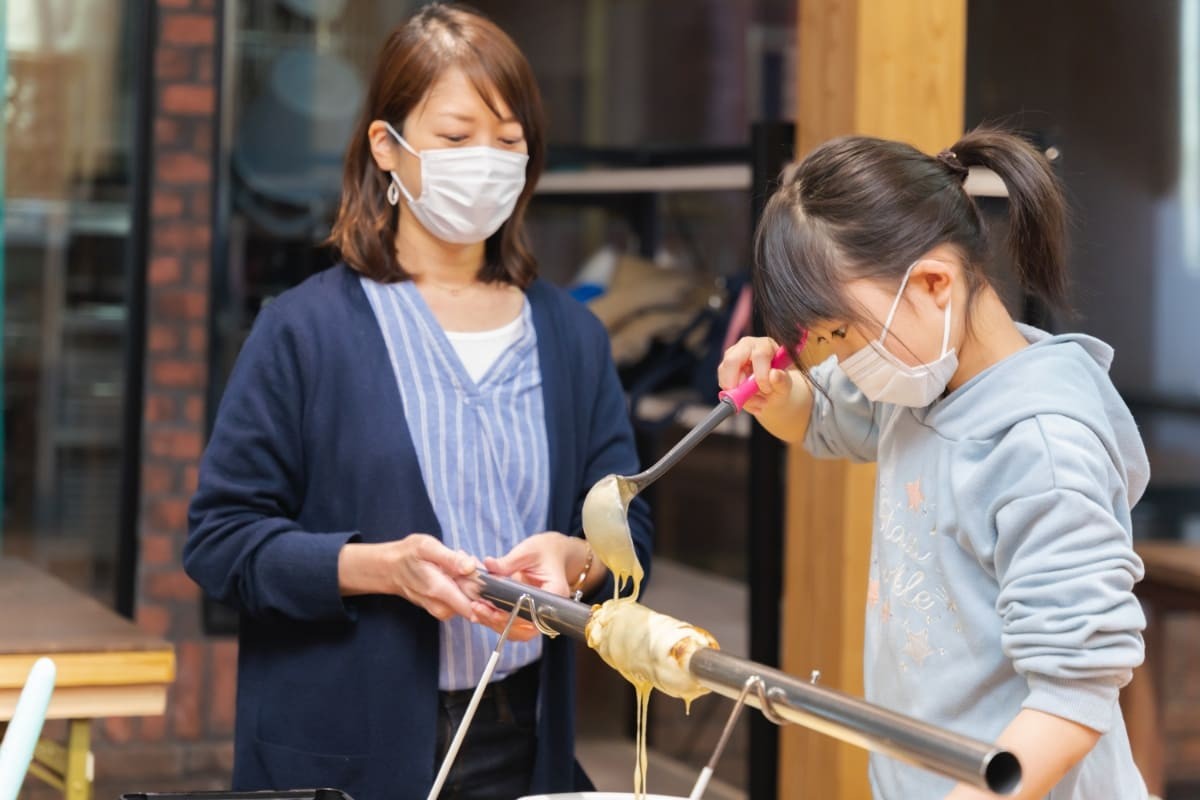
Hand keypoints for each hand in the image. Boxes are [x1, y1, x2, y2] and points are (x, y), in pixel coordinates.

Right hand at [338, 534, 479, 622]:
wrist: (389, 568)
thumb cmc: (408, 554)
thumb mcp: (427, 547)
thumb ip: (450, 558)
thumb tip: (471, 567)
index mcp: (438, 589)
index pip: (473, 602)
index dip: (487, 591)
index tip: (485, 572)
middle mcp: (440, 605)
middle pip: (475, 602)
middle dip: (480, 582)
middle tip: (469, 560)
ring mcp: (441, 609)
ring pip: (469, 602)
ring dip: (472, 583)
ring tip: (460, 562)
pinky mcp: (442, 608)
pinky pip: (461, 601)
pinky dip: (464, 586)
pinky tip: (456, 571)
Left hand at [477, 532, 581, 641]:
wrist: (553, 553)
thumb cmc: (544, 550)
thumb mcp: (527, 551)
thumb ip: (508, 561)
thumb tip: (489, 565)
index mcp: (555, 592)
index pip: (535, 612)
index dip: (513, 614)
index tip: (494, 610)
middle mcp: (551, 609)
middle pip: (527, 628)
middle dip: (501, 622)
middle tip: (479, 609)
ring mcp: (542, 615)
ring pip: (520, 632)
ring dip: (496, 625)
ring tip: (477, 610)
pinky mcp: (531, 616)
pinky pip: (515, 627)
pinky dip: (498, 622)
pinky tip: (481, 613)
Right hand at [717, 335, 811, 443]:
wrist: (771, 390)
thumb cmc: (778, 384)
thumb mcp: (785, 385)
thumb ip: (782, 381)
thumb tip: (773, 375)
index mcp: (765, 345)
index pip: (759, 355)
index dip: (761, 375)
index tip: (766, 390)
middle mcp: (747, 346)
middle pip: (732, 359)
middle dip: (735, 381)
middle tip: (743, 397)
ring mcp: (733, 355)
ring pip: (724, 372)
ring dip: (735, 390)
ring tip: (753, 400)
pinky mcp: (724, 366)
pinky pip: (722, 381)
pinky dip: (732, 394)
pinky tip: (746, 398)